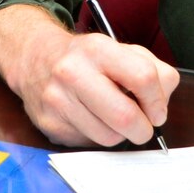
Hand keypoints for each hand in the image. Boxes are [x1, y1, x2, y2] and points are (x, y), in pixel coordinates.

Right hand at [0, 4, 179, 146]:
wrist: (34, 58)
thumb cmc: (88, 58)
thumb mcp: (122, 51)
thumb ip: (153, 72)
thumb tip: (160, 109)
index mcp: (98, 49)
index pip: (144, 78)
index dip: (158, 102)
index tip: (157, 111)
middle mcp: (73, 72)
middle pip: (126, 116)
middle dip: (143, 130)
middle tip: (142, 128)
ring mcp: (57, 100)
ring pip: (108, 137)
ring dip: (119, 134)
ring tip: (110, 118)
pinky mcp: (49, 124)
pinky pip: (89, 143)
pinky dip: (97, 136)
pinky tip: (89, 119)